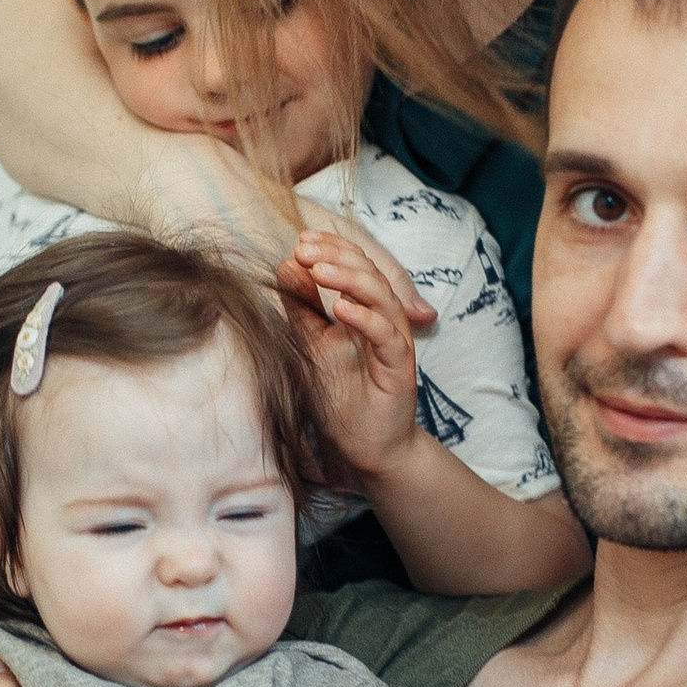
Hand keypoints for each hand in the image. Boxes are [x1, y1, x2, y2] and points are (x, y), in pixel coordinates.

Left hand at [278, 229, 431, 478]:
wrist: (364, 445)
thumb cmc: (340, 395)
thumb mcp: (310, 342)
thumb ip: (301, 307)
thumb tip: (286, 264)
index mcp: (364, 309)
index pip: (354, 265)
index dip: (332, 248)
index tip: (302, 241)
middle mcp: (383, 319)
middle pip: (369, 273)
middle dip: (337, 256)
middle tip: (305, 250)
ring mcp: (394, 341)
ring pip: (381, 297)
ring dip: (350, 280)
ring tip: (319, 272)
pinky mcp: (400, 367)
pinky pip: (387, 336)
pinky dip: (366, 319)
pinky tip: (341, 309)